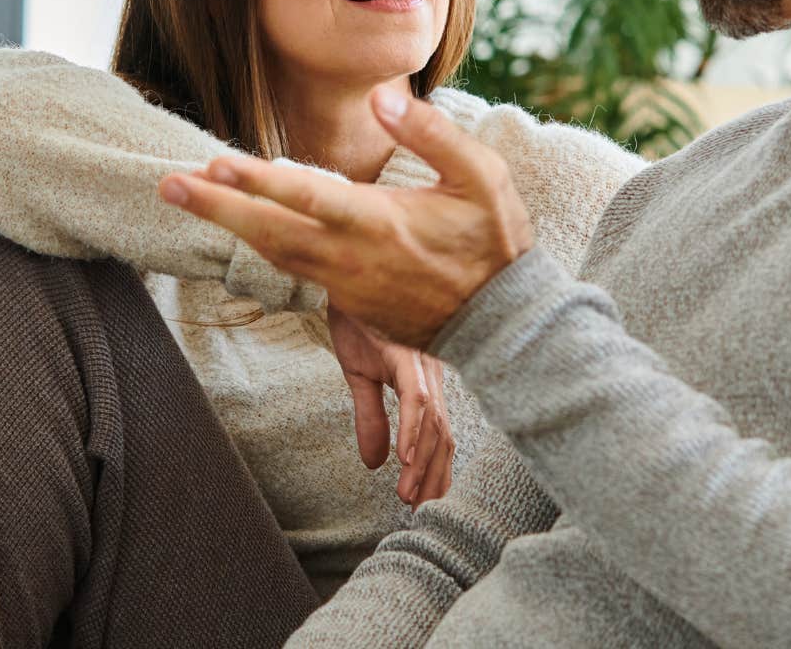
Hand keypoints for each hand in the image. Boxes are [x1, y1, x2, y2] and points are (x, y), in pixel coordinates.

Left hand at [159, 86, 534, 348]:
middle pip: (268, 231)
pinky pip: (291, 268)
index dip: (258, 181)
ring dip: (226, 225)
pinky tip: (236, 226)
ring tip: (188, 196)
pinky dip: (258, 245)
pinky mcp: (346, 301)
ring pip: (272, 253)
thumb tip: (382, 98)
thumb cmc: (494, 242)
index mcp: (380, 222)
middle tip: (167, 184)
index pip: (307, 197)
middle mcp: (351, 256)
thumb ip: (433, 133)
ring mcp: (345, 283)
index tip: (216, 162)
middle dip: (215, 208)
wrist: (502, 322)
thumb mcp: (481, 178)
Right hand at [326, 304, 452, 505]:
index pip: (440, 436)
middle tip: (421, 512)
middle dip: (434, 478)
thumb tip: (373, 464)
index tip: (426, 504)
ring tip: (409, 495)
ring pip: (431, 423)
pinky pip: (414, 397)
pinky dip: (412, 429)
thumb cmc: (357, 323)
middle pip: (442, 436)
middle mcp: (432, 375)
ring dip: (422, 463)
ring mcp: (421, 364)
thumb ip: (370, 419)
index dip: (437, 472)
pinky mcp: (403, 354)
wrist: (348, 278)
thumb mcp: (359, 378)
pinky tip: (405, 456)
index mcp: (424, 382)